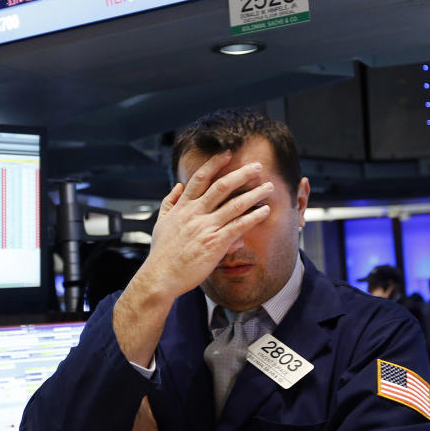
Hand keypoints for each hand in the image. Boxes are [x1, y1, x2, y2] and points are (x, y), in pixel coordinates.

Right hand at [138, 150, 273, 301]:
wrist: (160, 276)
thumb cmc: (161, 254)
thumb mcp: (160, 223)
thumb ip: (170, 202)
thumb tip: (178, 186)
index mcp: (183, 207)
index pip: (200, 178)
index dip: (214, 164)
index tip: (227, 154)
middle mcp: (195, 213)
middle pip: (221, 186)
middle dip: (241, 174)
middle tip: (257, 166)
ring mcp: (206, 227)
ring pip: (234, 204)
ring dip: (254, 194)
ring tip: (268, 187)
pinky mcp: (215, 243)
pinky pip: (238, 226)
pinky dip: (253, 217)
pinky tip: (265, 211)